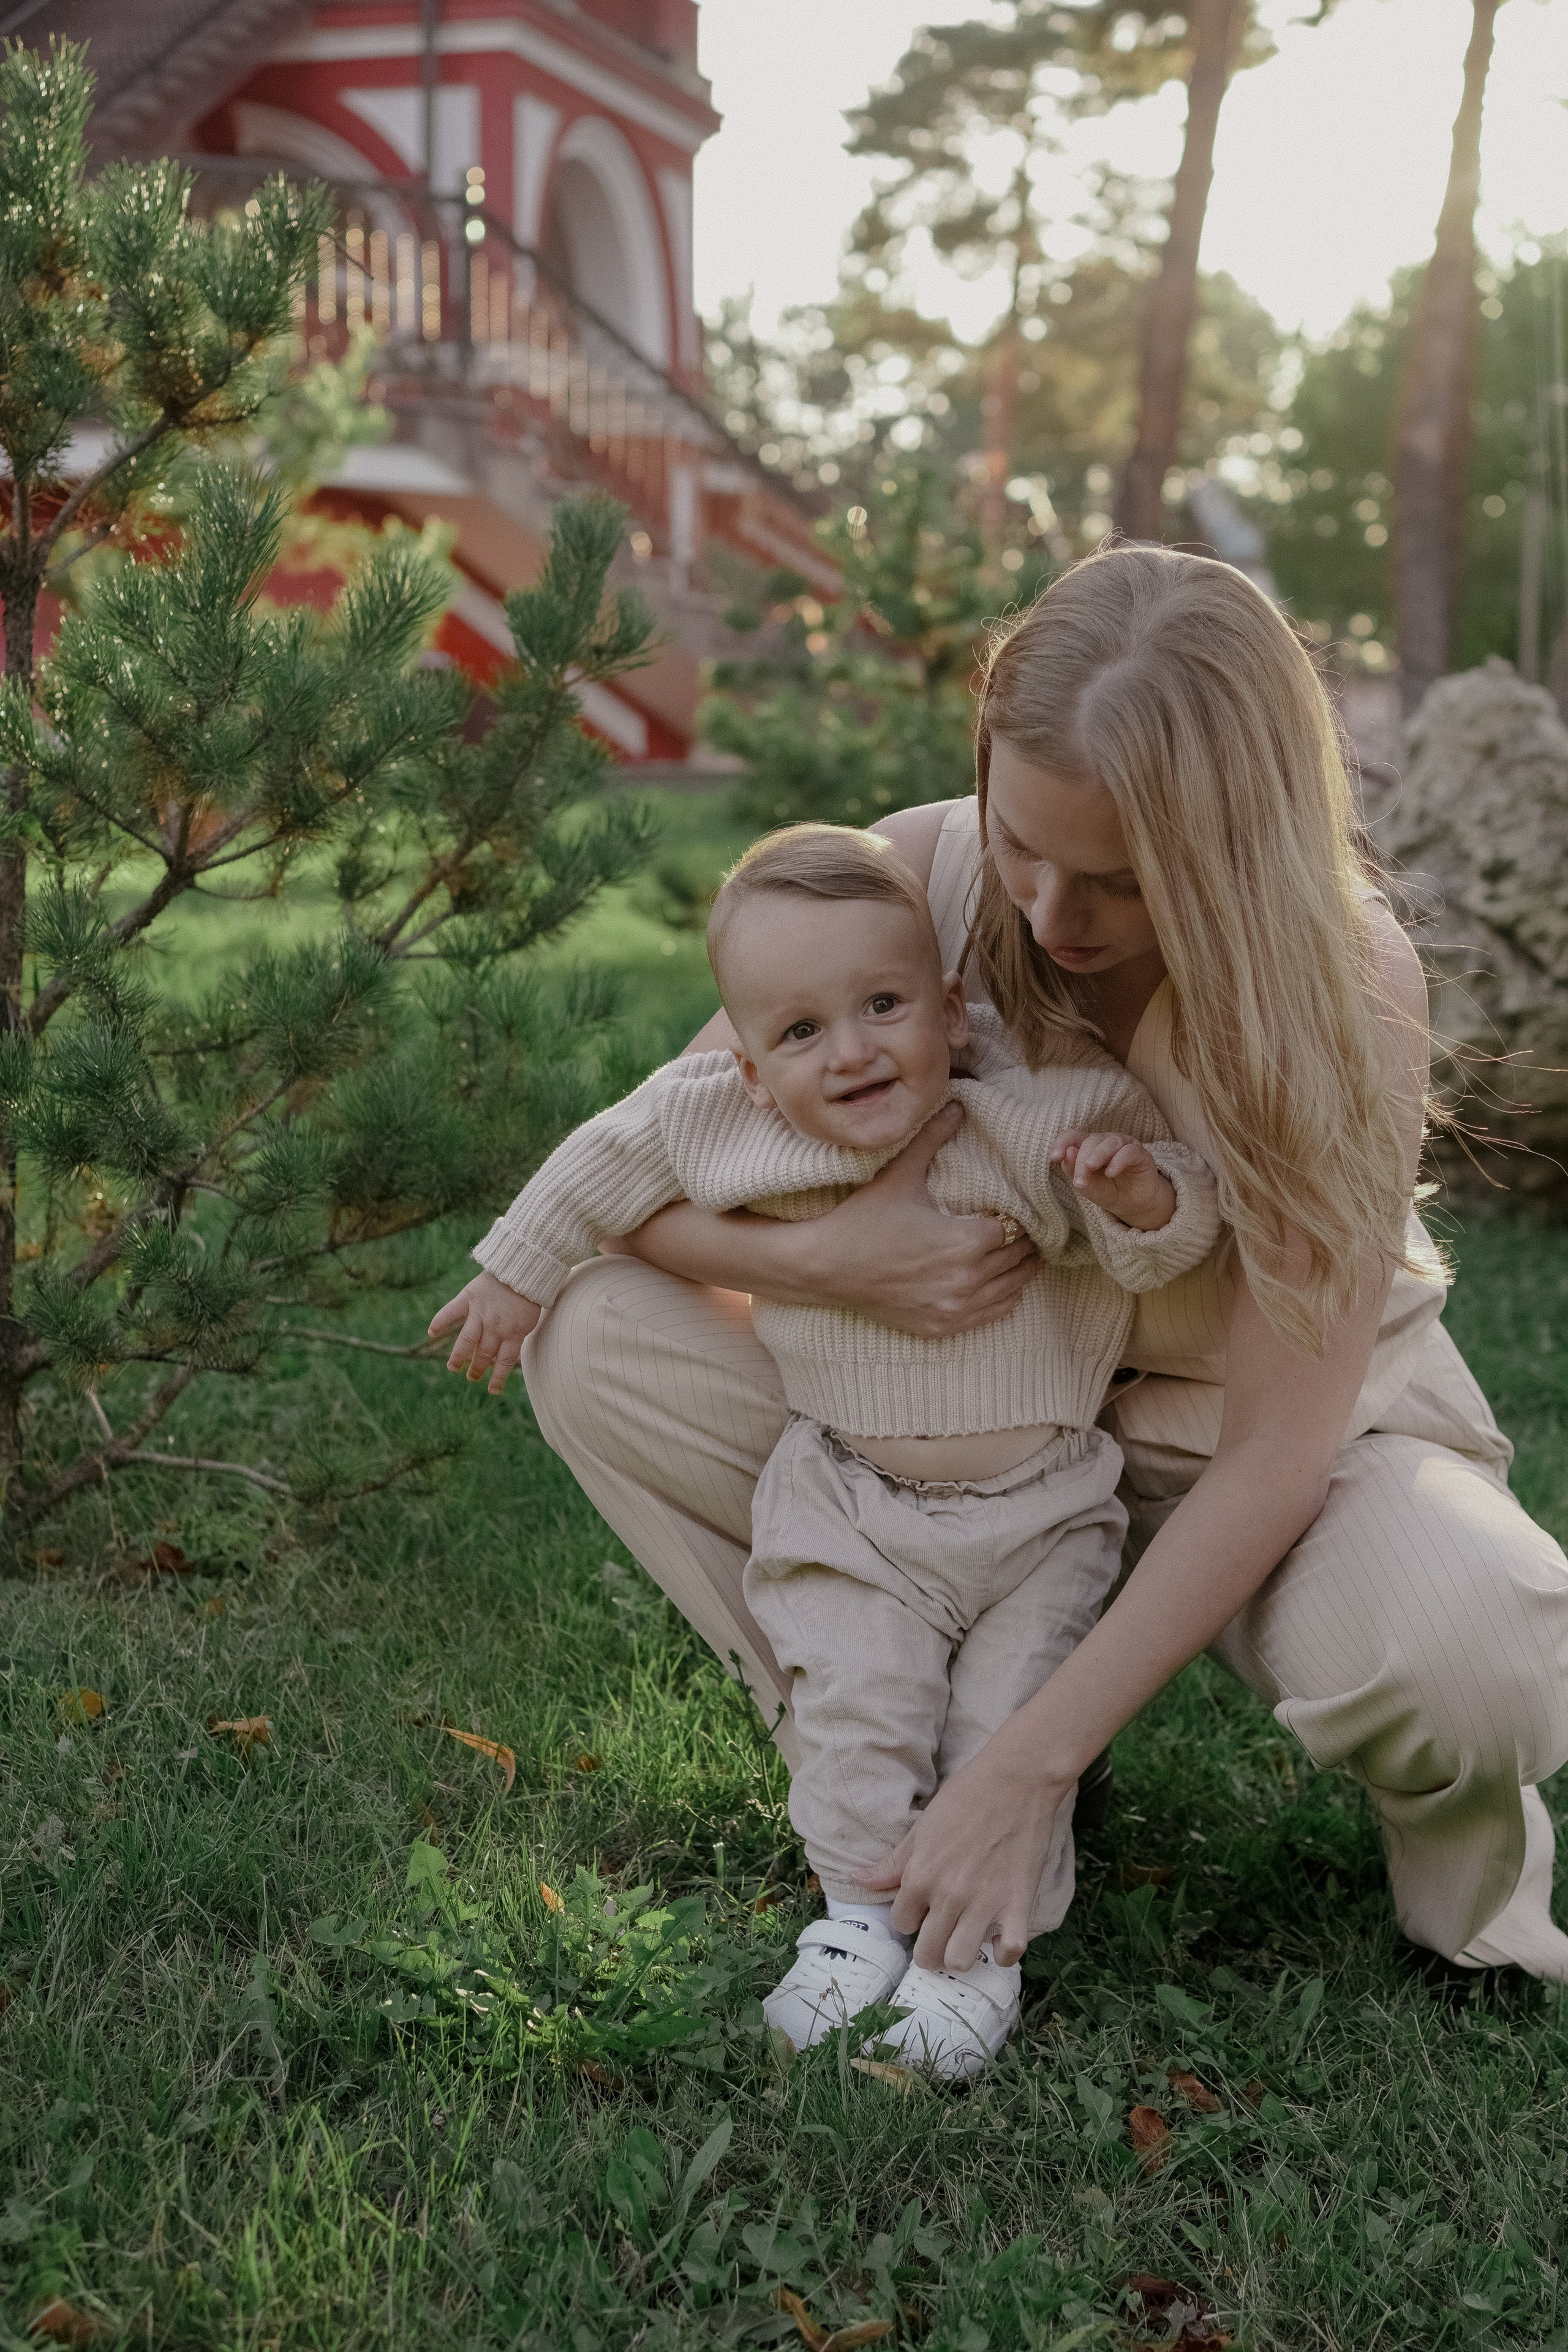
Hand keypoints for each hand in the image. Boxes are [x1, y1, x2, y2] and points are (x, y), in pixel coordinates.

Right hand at [428, 1270, 541, 1393]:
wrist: (523, 1267)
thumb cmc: (529, 1293)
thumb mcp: (529, 1318)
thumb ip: (516, 1334)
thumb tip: (504, 1354)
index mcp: (514, 1332)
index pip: (505, 1361)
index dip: (498, 1377)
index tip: (493, 1390)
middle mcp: (496, 1325)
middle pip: (484, 1353)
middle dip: (477, 1368)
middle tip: (472, 1377)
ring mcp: (481, 1312)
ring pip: (467, 1340)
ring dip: (459, 1356)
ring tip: (453, 1367)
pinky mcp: (469, 1297)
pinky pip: (451, 1311)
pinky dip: (440, 1321)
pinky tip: (432, 1332)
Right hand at [782, 1100, 1036, 1336]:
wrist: (823, 1267)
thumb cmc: (862, 1220)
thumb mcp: (901, 1175)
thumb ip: (933, 1139)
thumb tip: (957, 1105)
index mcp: (965, 1242)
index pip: (1013, 1230)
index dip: (1016, 1218)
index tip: (1017, 1210)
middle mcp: (967, 1280)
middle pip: (1017, 1260)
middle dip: (1022, 1243)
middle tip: (1027, 1230)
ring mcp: (954, 1309)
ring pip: (1011, 1290)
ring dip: (1017, 1272)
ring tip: (1021, 1255)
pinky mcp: (941, 1327)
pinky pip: (991, 1316)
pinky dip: (1001, 1300)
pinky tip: (1000, 1286)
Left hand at [860, 1738, 1077, 1969]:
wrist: (1018, 1779)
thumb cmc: (967, 1795)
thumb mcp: (923, 1827)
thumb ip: (894, 1862)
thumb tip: (860, 1880)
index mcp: (921, 1876)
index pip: (901, 1923)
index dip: (911, 1917)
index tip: (923, 1906)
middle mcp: (949, 1896)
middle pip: (927, 1953)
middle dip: (930, 1947)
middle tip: (942, 1930)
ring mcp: (985, 1904)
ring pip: (960, 1961)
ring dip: (962, 1953)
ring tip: (967, 1935)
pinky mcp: (1018, 1905)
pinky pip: (1008, 1952)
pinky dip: (1003, 1952)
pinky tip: (999, 1935)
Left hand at [1052, 1131, 1175, 1232]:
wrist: (1133, 1205)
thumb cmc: (1109, 1191)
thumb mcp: (1087, 1186)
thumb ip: (1074, 1171)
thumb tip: (1067, 1153)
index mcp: (1088, 1146)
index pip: (1072, 1136)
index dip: (1062, 1142)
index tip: (1054, 1157)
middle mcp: (1105, 1141)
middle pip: (1089, 1141)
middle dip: (1081, 1161)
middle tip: (1079, 1182)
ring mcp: (1124, 1145)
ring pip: (1109, 1142)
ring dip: (1097, 1155)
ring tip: (1090, 1168)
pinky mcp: (1140, 1154)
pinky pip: (1128, 1152)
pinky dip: (1118, 1161)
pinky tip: (1111, 1173)